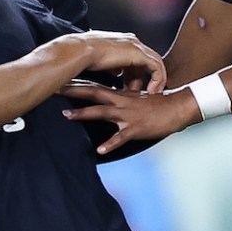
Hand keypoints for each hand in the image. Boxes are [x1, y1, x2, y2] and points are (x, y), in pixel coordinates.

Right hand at [54, 31, 165, 91]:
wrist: (81, 52)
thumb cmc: (85, 56)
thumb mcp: (102, 61)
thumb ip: (113, 65)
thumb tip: (116, 72)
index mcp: (123, 41)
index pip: (137, 57)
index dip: (137, 73)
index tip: (134, 87)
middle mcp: (132, 41)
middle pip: (146, 61)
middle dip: (146, 78)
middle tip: (146, 92)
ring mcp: (136, 46)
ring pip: (155, 63)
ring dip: (155, 80)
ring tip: (151, 93)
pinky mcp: (139, 54)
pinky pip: (156, 67)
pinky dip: (157, 79)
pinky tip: (151, 91)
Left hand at [63, 80, 199, 155]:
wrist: (177, 107)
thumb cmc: (158, 103)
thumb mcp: (137, 97)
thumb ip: (121, 96)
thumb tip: (108, 97)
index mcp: (120, 95)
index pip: (94, 86)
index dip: (77, 83)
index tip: (60, 79)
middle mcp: (120, 102)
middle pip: (92, 94)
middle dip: (73, 91)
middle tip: (54, 88)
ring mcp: (126, 115)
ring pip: (101, 113)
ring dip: (83, 114)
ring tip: (67, 116)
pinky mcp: (135, 128)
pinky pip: (120, 138)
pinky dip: (110, 144)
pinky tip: (100, 150)